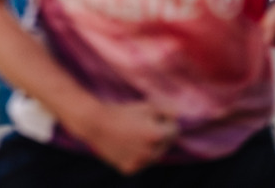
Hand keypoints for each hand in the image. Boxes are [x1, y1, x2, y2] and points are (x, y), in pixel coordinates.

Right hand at [62, 99, 177, 175]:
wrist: (94, 123)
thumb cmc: (121, 112)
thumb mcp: (145, 106)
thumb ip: (166, 111)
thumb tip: (180, 115)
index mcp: (156, 135)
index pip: (174, 129)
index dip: (167, 120)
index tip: (157, 115)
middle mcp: (151, 153)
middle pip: (166, 144)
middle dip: (161, 134)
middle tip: (145, 124)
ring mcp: (140, 163)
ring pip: (154, 155)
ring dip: (151, 146)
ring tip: (136, 134)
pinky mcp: (129, 169)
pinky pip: (141, 162)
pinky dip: (138, 155)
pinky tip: (127, 145)